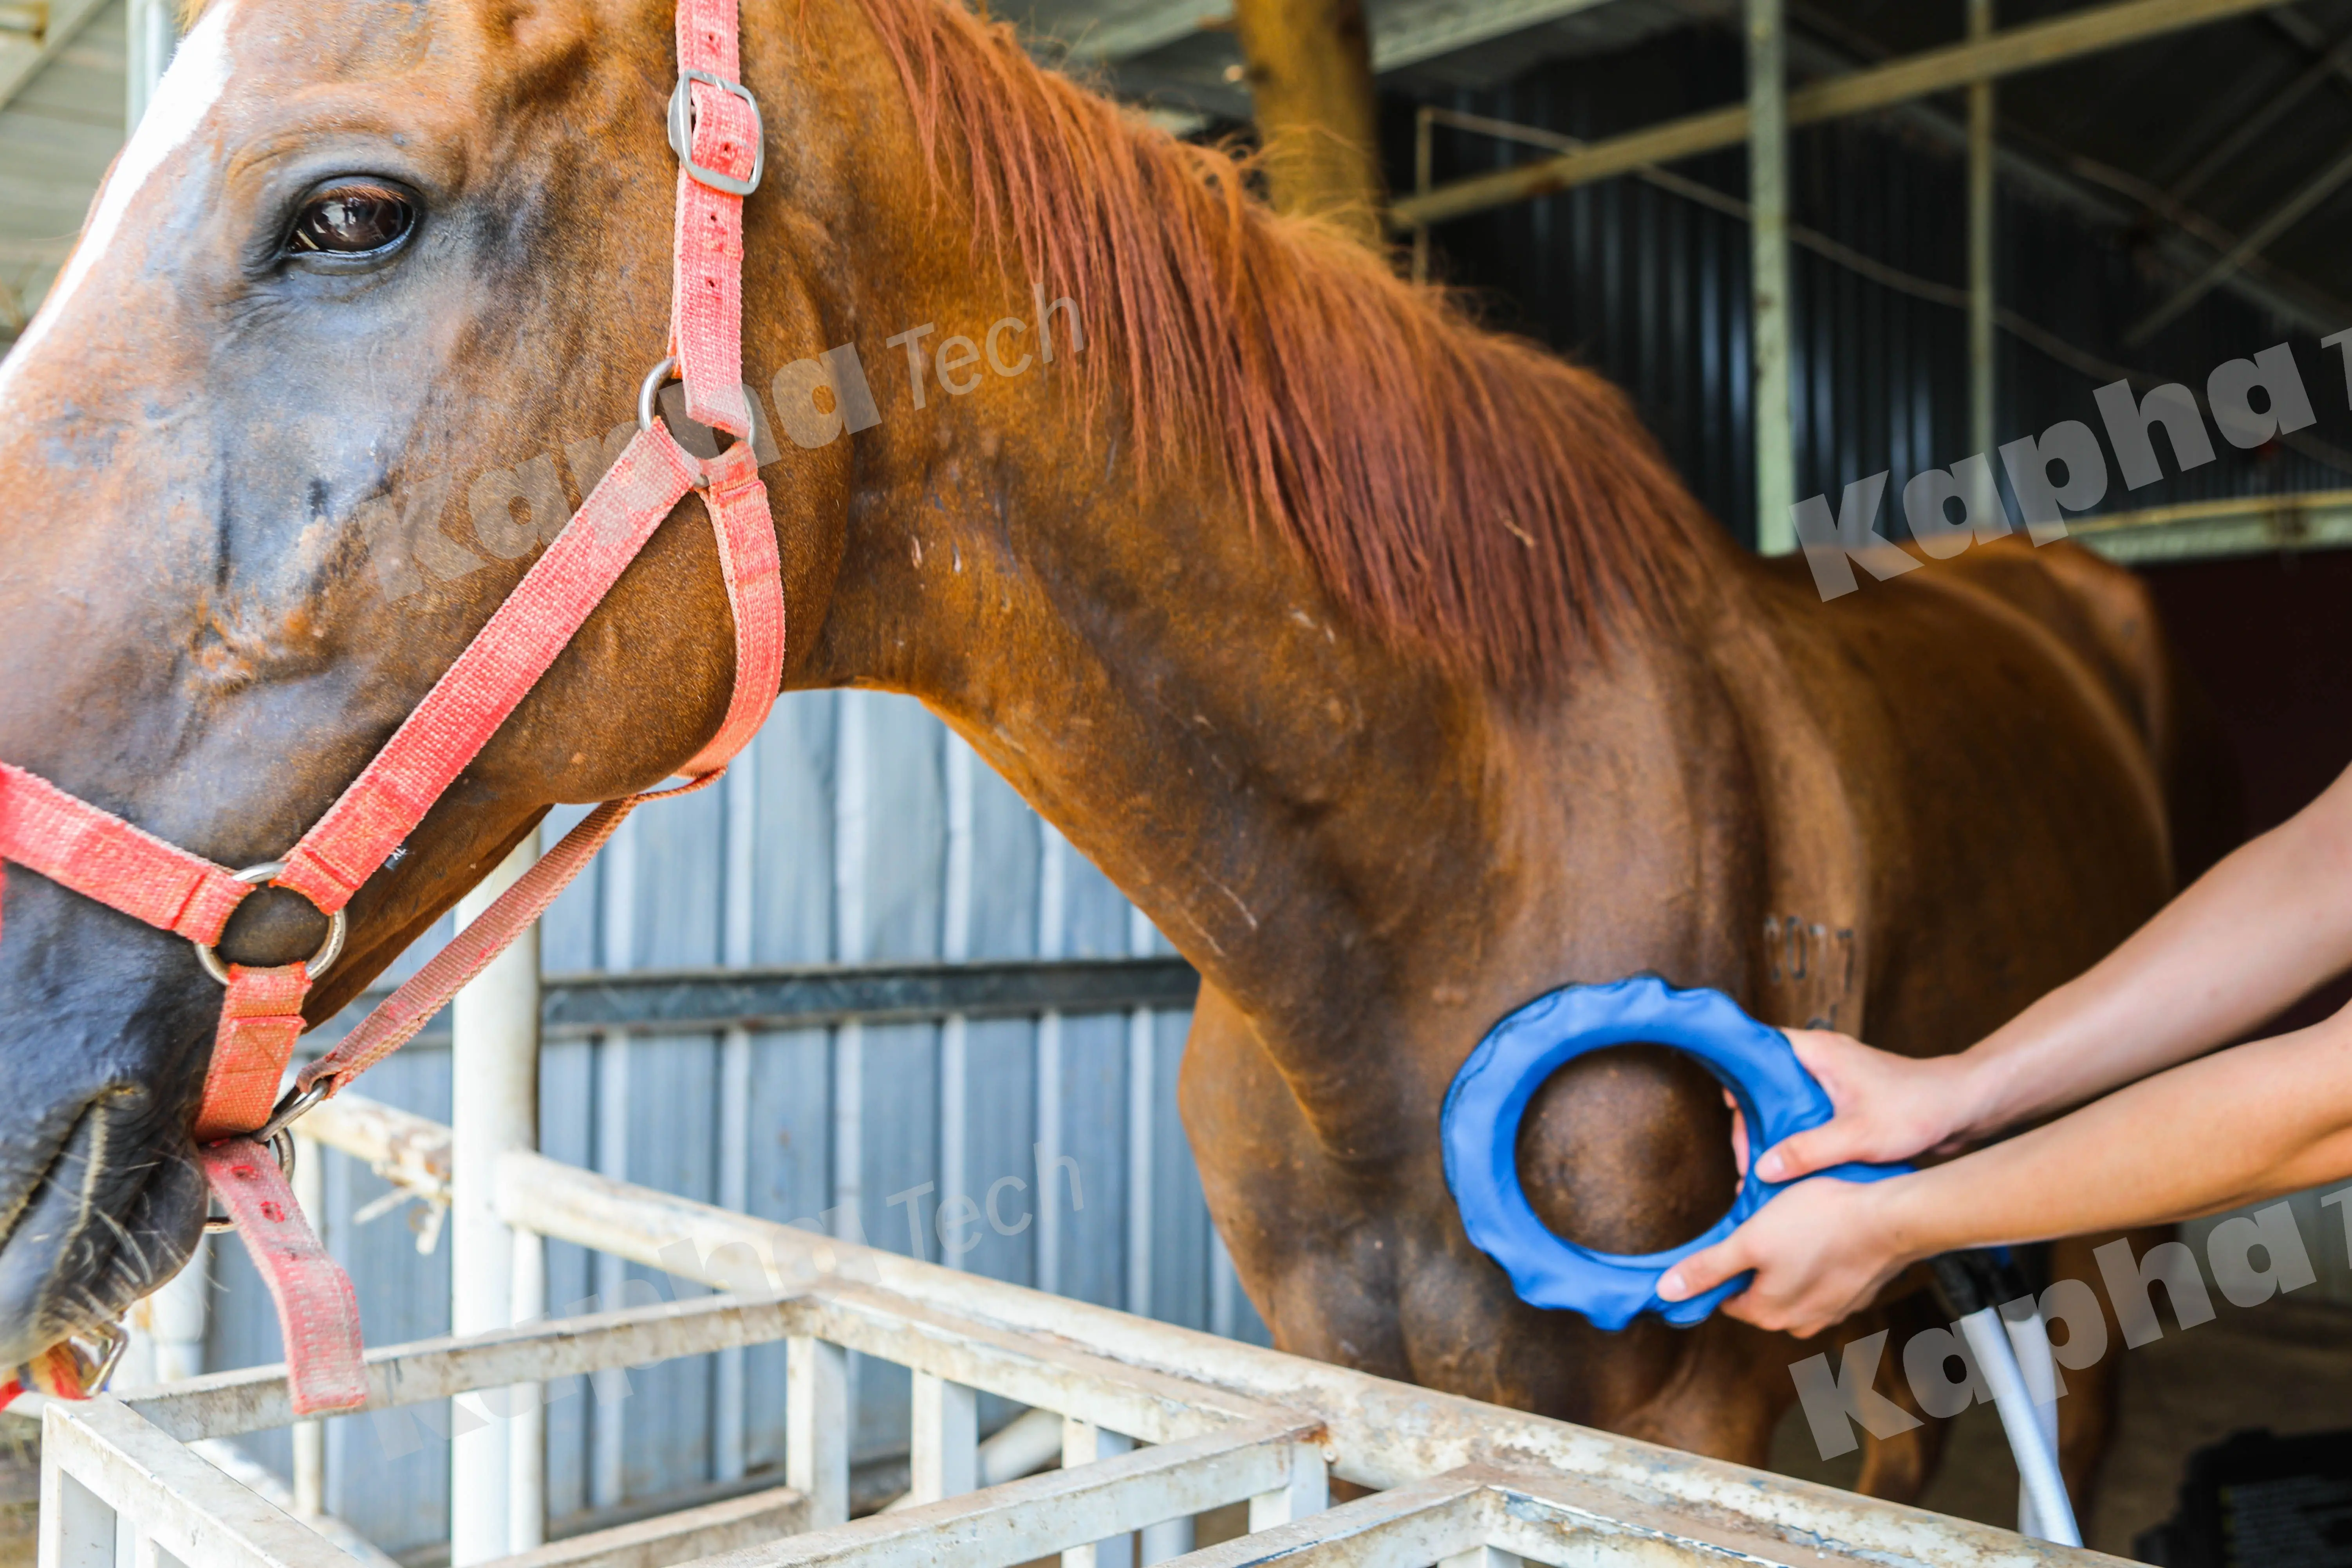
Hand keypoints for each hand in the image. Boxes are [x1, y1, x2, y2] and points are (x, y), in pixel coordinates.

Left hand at [1655, 1174, 1916, 1338]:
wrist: (1889, 1218)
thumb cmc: (1818, 1223)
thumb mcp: (1749, 1240)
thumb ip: (1707, 1269)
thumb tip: (1665, 1293)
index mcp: (1769, 1315)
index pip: (1727, 1298)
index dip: (1723, 1267)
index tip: (1733, 1238)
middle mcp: (1800, 1323)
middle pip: (1759, 1293)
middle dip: (1757, 1262)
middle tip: (1765, 1224)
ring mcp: (1832, 1310)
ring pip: (1792, 1285)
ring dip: (1788, 1259)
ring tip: (1795, 1224)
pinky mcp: (1856, 1293)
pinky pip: (1822, 1279)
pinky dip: (1817, 1259)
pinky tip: (1822, 1232)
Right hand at [1751, 1029, 1982, 1182]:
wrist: (1965, 1107)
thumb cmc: (1917, 1109)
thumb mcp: (1857, 1135)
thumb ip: (1807, 1150)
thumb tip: (1762, 1169)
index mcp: (1816, 1051)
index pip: (1757, 1050)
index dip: (1737, 1079)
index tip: (1732, 1118)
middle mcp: (1820, 1059)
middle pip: (1764, 1084)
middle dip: (1752, 1124)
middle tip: (1749, 1164)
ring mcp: (1832, 1079)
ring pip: (1784, 1103)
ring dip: (1773, 1136)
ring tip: (1766, 1175)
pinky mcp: (1844, 1100)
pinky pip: (1805, 1115)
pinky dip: (1795, 1139)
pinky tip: (1793, 1170)